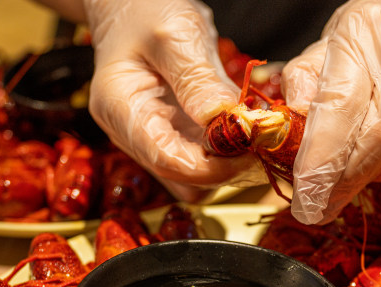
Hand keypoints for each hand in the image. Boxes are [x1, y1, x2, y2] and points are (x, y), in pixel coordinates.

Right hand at [83, 0, 263, 200]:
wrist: (131, 4)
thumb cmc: (145, 9)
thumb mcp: (175, 35)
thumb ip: (197, 79)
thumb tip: (221, 120)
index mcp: (120, 108)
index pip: (166, 159)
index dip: (211, 167)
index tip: (249, 152)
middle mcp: (130, 132)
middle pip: (179, 175)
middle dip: (222, 169)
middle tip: (260, 146)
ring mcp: (150, 136)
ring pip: (190, 176)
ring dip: (225, 165)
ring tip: (253, 139)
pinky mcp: (170, 133)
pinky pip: (197, 159)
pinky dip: (222, 154)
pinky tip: (241, 134)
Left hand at [282, 0, 380, 223]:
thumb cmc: (376, 34)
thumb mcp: (328, 45)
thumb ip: (304, 82)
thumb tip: (288, 128)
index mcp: (359, 37)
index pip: (339, 109)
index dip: (322, 165)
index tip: (308, 201)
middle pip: (380, 137)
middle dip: (349, 181)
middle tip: (328, 202)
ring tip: (371, 169)